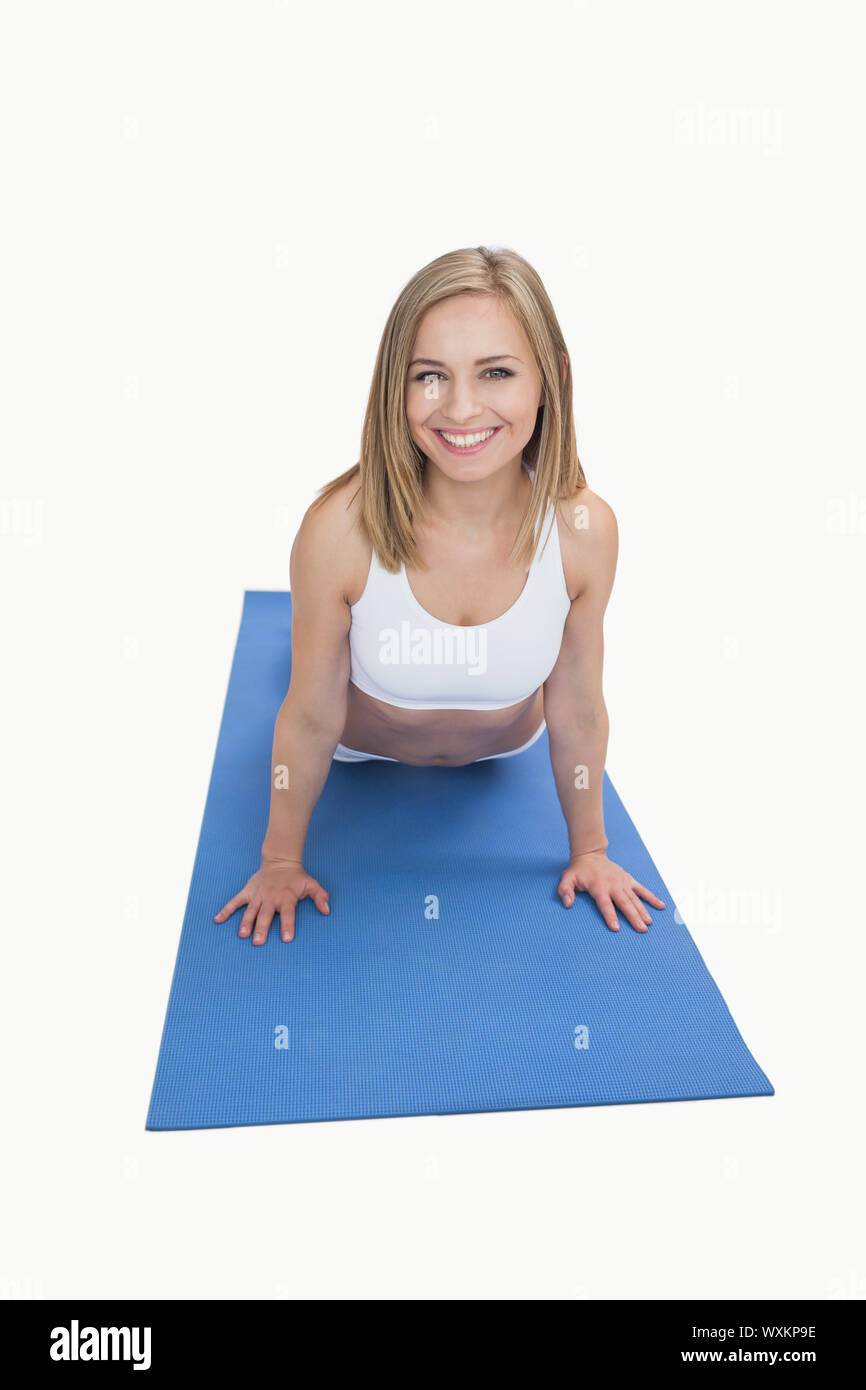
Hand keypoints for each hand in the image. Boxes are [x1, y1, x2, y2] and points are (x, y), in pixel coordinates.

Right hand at [213, 858, 329, 944]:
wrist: (280, 861)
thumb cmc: (297, 877)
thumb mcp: (311, 885)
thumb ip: (320, 897)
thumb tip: (327, 910)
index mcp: (286, 898)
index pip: (288, 913)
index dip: (288, 925)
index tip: (287, 938)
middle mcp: (271, 898)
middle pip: (266, 915)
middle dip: (262, 928)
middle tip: (258, 942)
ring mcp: (258, 895)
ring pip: (250, 911)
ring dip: (246, 923)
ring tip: (242, 935)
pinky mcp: (248, 892)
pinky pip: (235, 901)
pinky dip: (226, 910)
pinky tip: (218, 920)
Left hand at [557, 850, 664, 932]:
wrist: (591, 855)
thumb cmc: (579, 871)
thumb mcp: (567, 879)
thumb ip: (565, 890)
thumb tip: (567, 903)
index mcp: (599, 887)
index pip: (605, 904)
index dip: (610, 916)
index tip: (616, 928)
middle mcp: (613, 885)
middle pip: (624, 904)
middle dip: (633, 917)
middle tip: (642, 930)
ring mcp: (623, 882)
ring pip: (635, 899)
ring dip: (643, 911)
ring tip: (649, 923)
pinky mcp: (629, 880)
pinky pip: (642, 889)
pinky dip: (652, 897)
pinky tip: (661, 906)